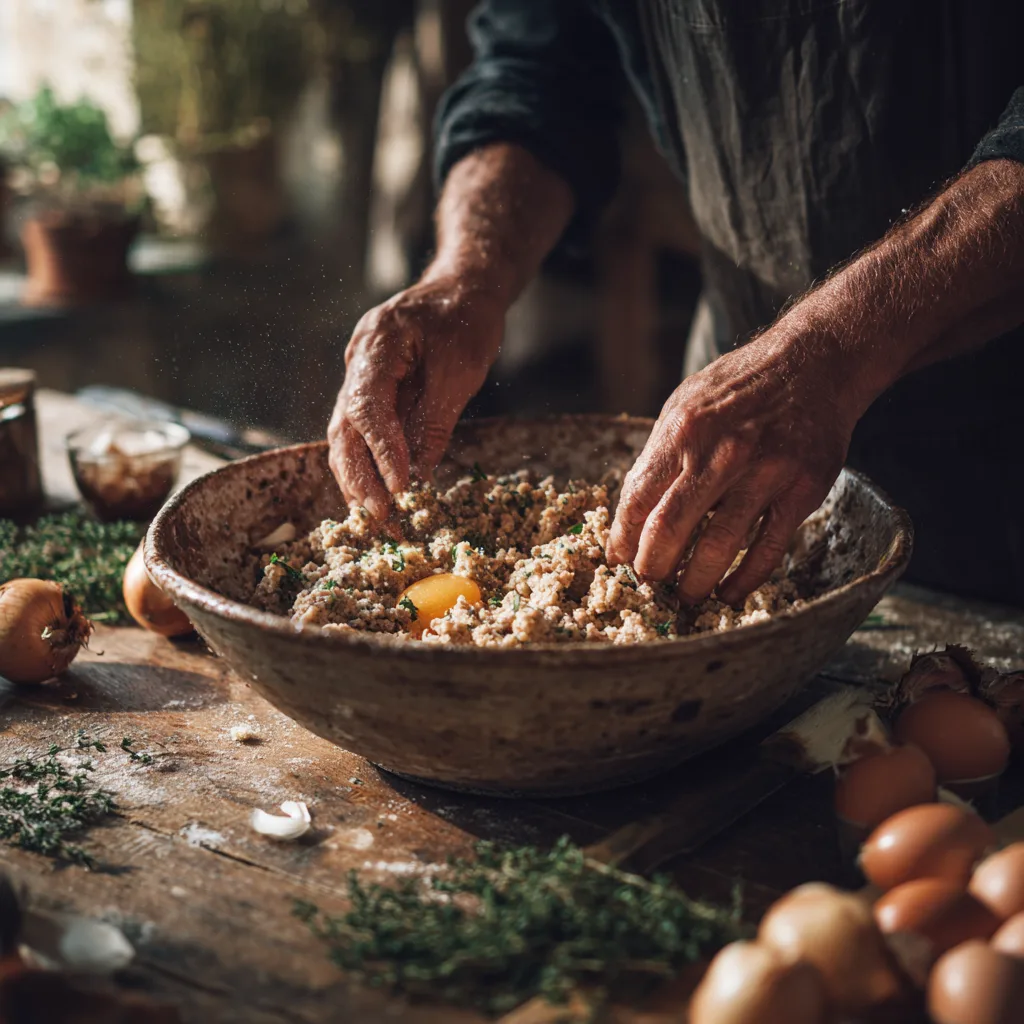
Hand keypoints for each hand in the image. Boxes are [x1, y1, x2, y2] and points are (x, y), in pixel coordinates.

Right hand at [328, 273, 504, 518]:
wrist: (463, 285)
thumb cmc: (466, 318)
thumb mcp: (461, 369)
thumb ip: (436, 420)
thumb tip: (419, 474)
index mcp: (377, 344)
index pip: (366, 406)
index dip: (380, 451)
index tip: (399, 487)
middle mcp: (357, 360)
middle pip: (344, 426)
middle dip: (359, 476)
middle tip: (381, 516)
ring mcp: (359, 373)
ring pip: (346, 434)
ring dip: (359, 478)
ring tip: (378, 518)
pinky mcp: (371, 388)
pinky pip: (361, 431)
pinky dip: (368, 463)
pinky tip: (378, 496)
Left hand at [606, 329, 863, 605]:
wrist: (814, 362)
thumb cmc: (740, 386)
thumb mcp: (685, 404)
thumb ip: (660, 456)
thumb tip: (632, 514)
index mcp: (683, 431)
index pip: (637, 501)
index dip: (623, 540)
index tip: (619, 561)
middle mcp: (721, 452)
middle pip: (669, 529)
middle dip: (652, 569)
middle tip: (648, 587)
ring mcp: (765, 472)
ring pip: (718, 547)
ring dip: (694, 583)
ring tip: (685, 598)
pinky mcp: (801, 490)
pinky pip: (767, 550)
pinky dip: (745, 580)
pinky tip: (729, 593)